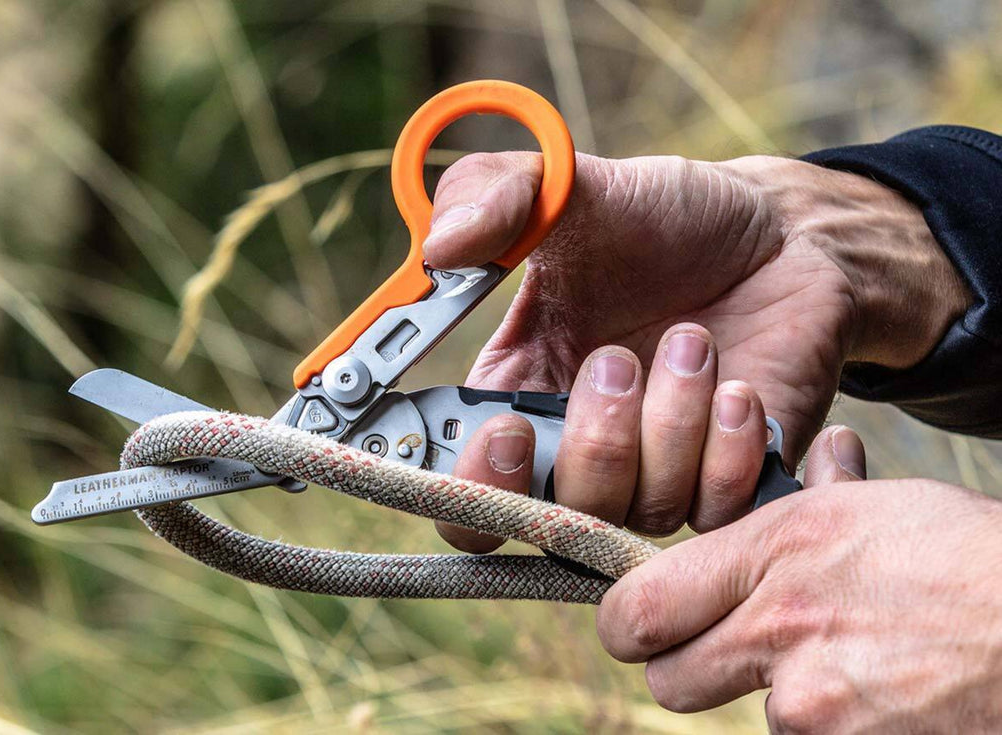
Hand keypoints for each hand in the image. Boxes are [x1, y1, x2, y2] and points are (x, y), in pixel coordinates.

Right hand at [426, 152, 968, 535]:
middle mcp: (573, 452)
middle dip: (590, 448)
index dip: (471, 486)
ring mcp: (652, 477)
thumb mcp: (572, 187)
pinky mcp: (724, 483)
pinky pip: (714, 504)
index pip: (460, 494)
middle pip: (548, 522)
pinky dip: (726, 443)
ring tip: (692, 339)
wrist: (779, 235)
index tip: (505, 428)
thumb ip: (493, 194)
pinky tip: (737, 384)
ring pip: (638, 508)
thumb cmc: (663, 217)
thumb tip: (439, 246)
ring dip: (671, 419)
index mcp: (512, 396)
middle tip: (616, 361)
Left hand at [595, 444, 1001, 731]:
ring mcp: (812, 702)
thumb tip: (822, 454)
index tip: (645, 625)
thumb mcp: (885, 509)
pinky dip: (836, 727)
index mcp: (776, 550)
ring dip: (783, 699)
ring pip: (746, 714)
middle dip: (689, 670)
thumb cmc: (975, 562)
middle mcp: (779, 625)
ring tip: (854, 666)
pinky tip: (883, 698)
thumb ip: (820, 494)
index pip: (639, 608)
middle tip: (732, 654)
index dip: (632, 624)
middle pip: (667, 680)